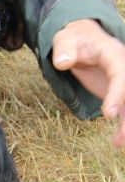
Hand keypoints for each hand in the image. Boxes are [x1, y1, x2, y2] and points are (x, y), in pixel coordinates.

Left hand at [52, 19, 124, 146]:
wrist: (84, 39)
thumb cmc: (74, 40)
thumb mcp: (66, 39)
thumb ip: (64, 50)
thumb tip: (63, 62)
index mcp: (115, 56)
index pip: (121, 76)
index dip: (118, 94)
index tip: (109, 114)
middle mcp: (124, 69)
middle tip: (120, 137)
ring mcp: (123, 82)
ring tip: (118, 143)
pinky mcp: (119, 92)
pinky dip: (124, 125)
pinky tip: (117, 141)